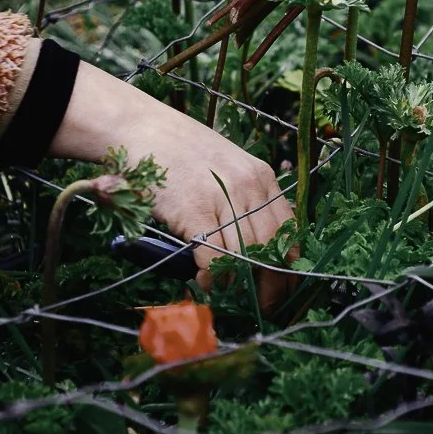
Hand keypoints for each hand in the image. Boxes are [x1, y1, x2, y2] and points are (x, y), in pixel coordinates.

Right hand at [49, 63, 294, 313]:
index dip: (290, 263)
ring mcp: (222, 196)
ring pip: (247, 254)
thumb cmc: (182, 153)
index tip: (286, 286)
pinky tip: (207, 281)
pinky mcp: (194, 210)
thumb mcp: (227, 168)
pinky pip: (215, 255)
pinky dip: (214, 276)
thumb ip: (245, 200)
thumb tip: (256, 248)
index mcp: (262, 176)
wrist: (142, 129)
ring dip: (240, 282)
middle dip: (272, 283)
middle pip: (273, 246)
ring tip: (230, 292)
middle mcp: (249, 185)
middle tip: (266, 305)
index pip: (289, 228)